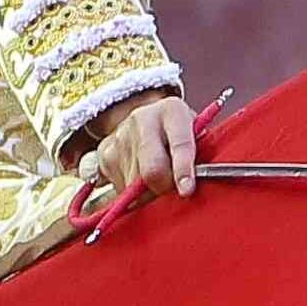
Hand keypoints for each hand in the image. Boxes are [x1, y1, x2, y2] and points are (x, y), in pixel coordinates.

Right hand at [76, 87, 198, 209]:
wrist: (144, 117)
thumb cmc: (178, 132)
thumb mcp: (195, 133)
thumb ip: (201, 153)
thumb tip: (197, 184)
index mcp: (172, 111)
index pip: (179, 143)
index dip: (183, 169)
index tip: (186, 190)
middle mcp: (142, 120)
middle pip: (152, 169)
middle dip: (164, 188)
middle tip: (173, 192)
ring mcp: (120, 137)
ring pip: (135, 185)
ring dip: (149, 193)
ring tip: (158, 180)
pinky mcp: (105, 155)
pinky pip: (120, 188)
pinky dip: (133, 194)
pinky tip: (140, 180)